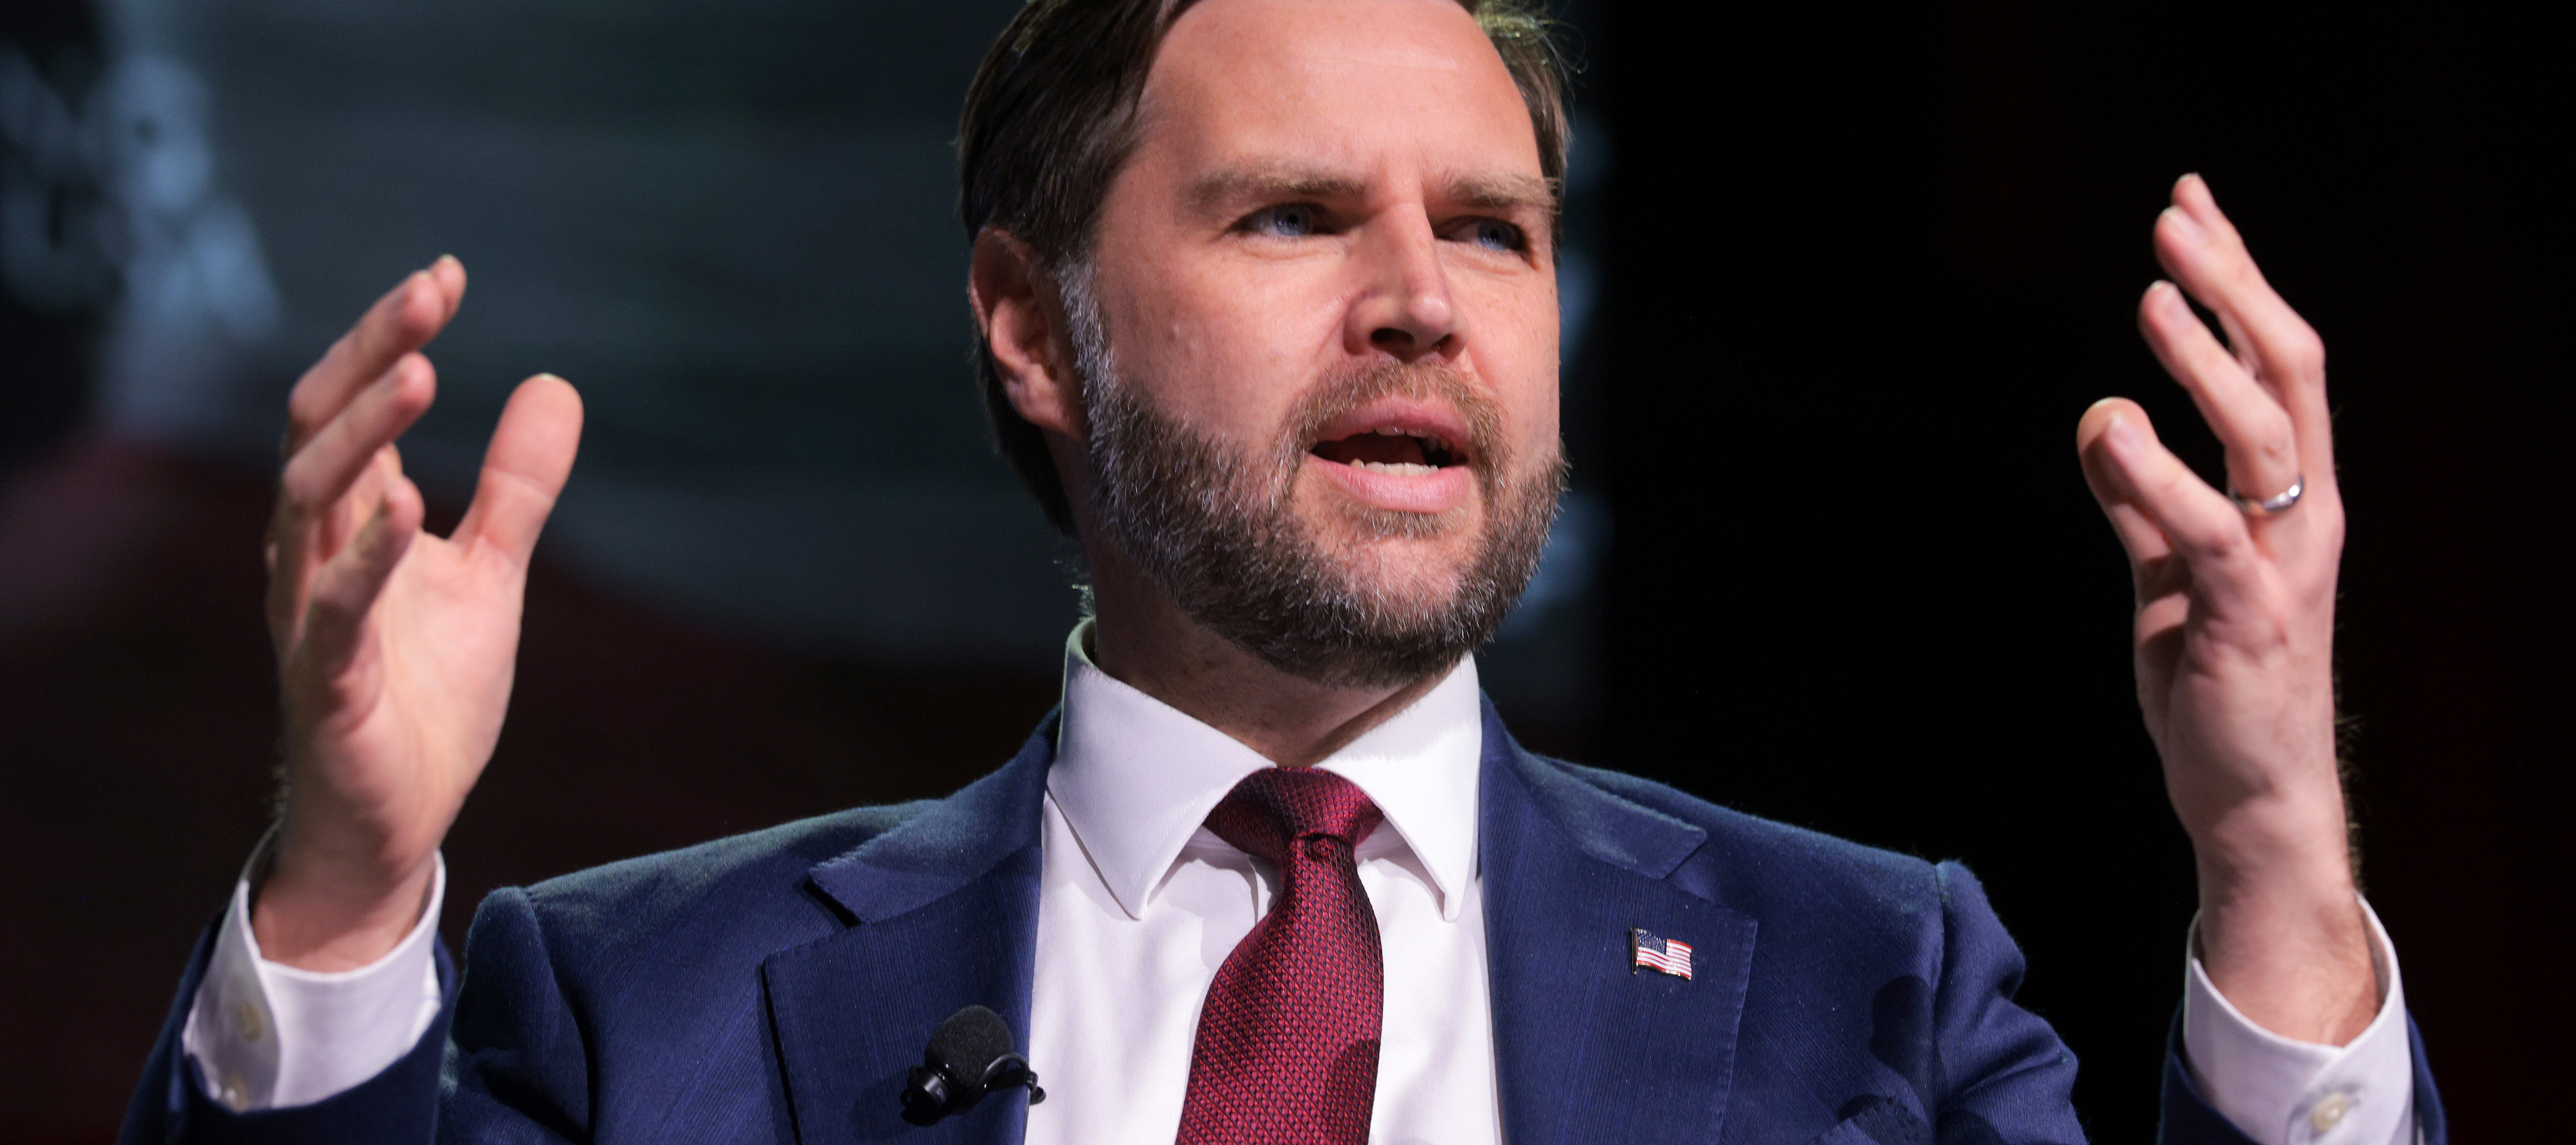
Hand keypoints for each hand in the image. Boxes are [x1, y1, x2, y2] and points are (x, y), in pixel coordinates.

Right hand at [252, 257, 582, 970]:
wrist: (399, 817)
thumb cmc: (426, 694)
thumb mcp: (492, 573)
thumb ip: (516, 486)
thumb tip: (553, 384)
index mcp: (349, 522)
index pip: (352, 405)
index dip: (388, 336)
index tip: (445, 276)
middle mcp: (313, 556)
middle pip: (317, 431)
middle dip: (366, 357)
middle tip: (428, 297)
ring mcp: (311, 617)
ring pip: (307, 502)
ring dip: (363, 435)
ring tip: (417, 371)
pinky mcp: (327, 683)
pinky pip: (334, 610)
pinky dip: (366, 557)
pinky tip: (405, 507)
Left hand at [2076, 175, 2375, 1043]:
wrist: (2249, 797)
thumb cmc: (2216, 684)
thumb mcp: (2166, 575)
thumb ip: (2137, 503)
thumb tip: (2103, 423)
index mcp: (2288, 499)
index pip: (2273, 363)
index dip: (2236, 281)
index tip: (2191, 209)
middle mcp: (2303, 517)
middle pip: (2284, 374)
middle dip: (2233, 290)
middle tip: (2173, 223)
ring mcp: (2283, 566)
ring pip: (2261, 436)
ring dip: (2205, 362)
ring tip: (2154, 296)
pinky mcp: (2248, 617)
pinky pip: (2209, 530)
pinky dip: (2159, 476)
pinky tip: (2115, 428)